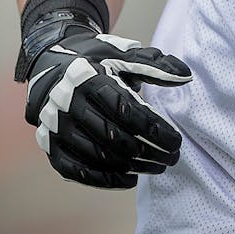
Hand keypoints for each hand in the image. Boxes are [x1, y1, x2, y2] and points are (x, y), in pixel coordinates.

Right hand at [22, 30, 191, 187]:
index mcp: (87, 78)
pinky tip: (129, 178)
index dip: (154, 129)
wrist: (52, 64)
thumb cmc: (96, 60)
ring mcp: (55, 127)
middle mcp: (66, 104)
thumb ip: (155, 65)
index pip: (126, 111)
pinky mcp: (50, 146)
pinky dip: (105, 179)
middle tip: (171, 158)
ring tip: (156, 167)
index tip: (176, 141)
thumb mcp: (123, 54)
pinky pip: (77, 171)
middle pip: (113, 137)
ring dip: (132, 167)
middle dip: (148, 152)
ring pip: (97, 156)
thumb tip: (184, 77)